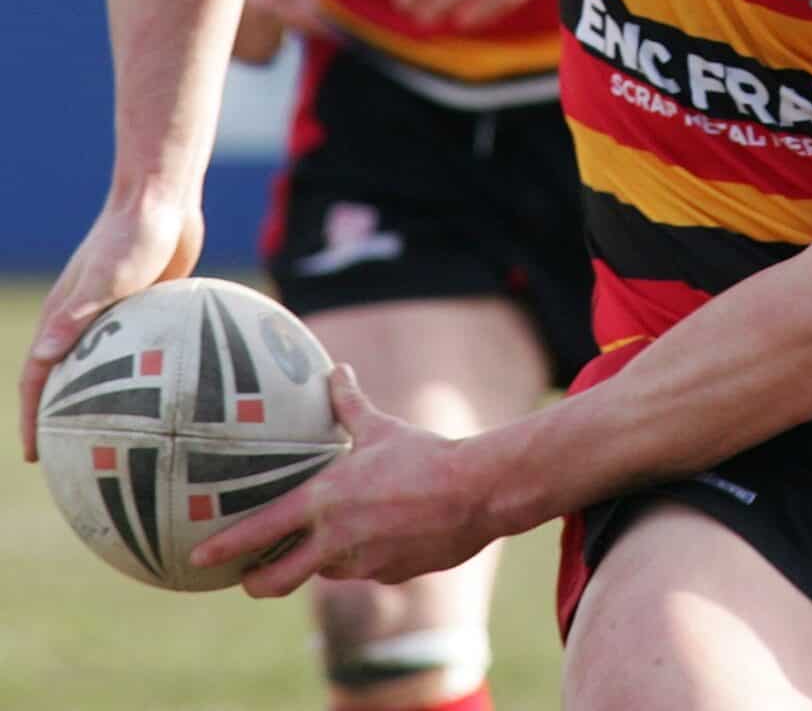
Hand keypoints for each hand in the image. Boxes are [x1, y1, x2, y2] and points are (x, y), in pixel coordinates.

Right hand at [18, 199, 201, 460]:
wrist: (165, 196)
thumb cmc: (133, 231)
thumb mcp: (108, 274)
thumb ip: (78, 312)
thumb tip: (42, 356)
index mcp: (64, 314)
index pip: (37, 377)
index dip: (32, 417)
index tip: (35, 455)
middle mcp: (85, 317)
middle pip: (66, 378)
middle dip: (62, 419)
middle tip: (72, 461)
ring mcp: (115, 312)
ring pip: (104, 367)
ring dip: (104, 400)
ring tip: (120, 439)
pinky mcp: (146, 304)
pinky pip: (142, 349)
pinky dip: (144, 374)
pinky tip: (172, 398)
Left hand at [191, 366, 500, 594]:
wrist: (473, 492)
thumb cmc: (424, 454)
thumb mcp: (380, 427)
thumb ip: (350, 404)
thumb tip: (336, 370)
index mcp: (325, 501)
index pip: (261, 531)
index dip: (225, 547)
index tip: (198, 557)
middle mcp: (335, 540)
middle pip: (276, 580)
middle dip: (255, 582)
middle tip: (246, 576)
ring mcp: (360, 564)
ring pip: (322, 571)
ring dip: (315, 561)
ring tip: (315, 544)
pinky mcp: (387, 575)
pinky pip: (362, 570)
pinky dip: (359, 557)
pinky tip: (376, 536)